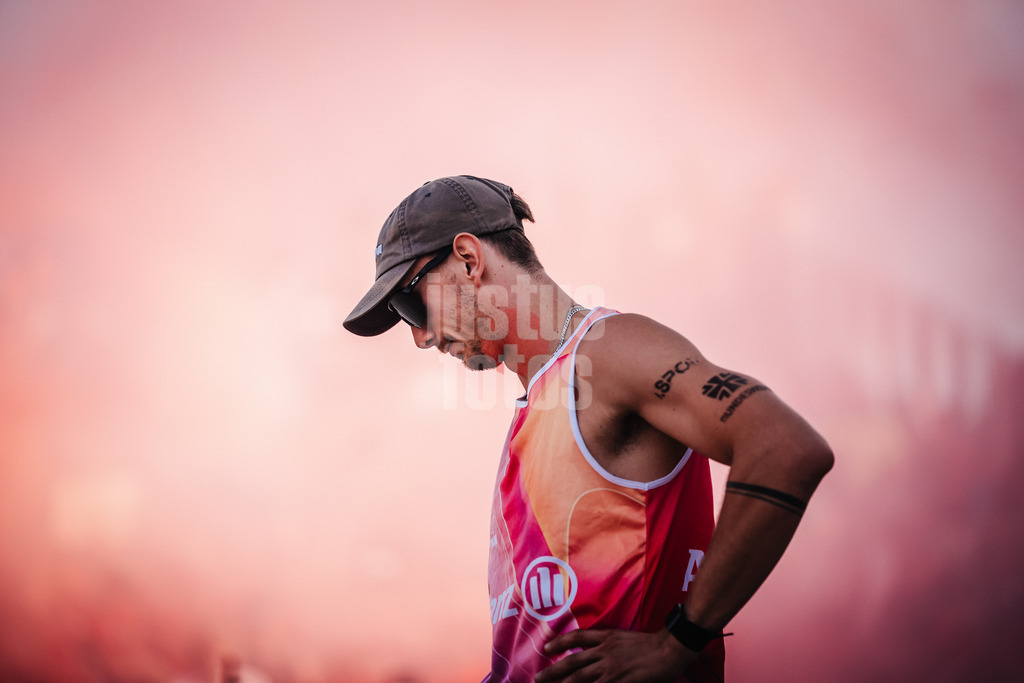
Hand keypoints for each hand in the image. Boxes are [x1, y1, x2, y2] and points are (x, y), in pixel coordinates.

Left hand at [534, 628, 694, 682]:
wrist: (670, 647)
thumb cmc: (653, 644)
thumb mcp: (626, 638)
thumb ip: (612, 645)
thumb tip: (600, 651)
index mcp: (607, 637)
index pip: (578, 637)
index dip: (561, 642)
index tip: (547, 647)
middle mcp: (605, 651)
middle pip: (573, 662)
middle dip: (553, 671)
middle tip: (538, 678)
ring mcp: (611, 667)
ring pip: (580, 678)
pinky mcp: (620, 680)